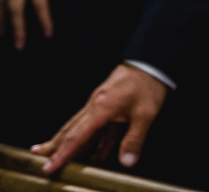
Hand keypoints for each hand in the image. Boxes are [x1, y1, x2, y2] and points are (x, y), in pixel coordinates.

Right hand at [31, 63, 166, 172]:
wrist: (151, 61)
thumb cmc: (147, 84)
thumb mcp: (145, 114)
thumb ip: (134, 139)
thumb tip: (127, 161)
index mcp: (100, 109)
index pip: (76, 137)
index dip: (62, 154)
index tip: (49, 166)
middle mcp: (95, 106)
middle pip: (70, 131)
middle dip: (54, 146)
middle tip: (39, 158)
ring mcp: (100, 104)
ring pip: (80, 127)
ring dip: (68, 143)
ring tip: (57, 155)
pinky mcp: (108, 104)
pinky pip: (96, 126)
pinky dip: (92, 141)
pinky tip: (94, 155)